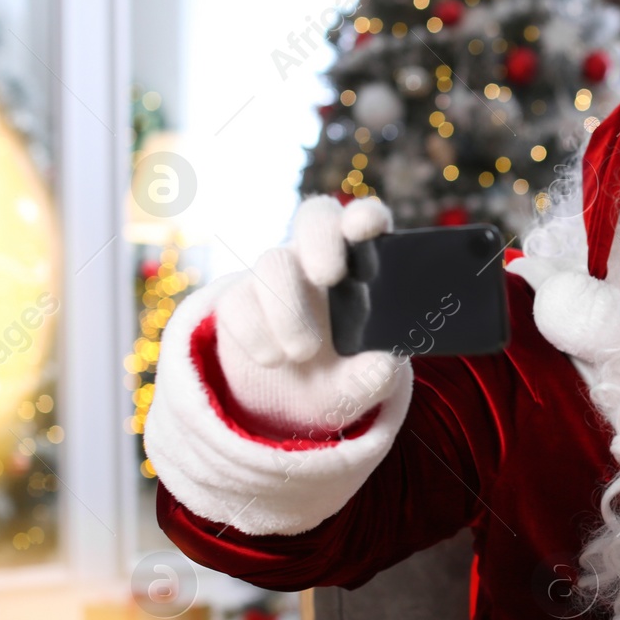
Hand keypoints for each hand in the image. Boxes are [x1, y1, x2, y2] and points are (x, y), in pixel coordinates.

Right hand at [216, 196, 406, 434]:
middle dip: (321, 239)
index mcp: (363, 269)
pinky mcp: (237, 300)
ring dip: (287, 309)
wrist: (289, 403)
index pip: (367, 222)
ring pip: (273, 262)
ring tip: (302, 352)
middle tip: (329, 275)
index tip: (367, 227)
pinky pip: (237, 301)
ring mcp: (276, 276)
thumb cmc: (340, 377)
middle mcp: (319, 260)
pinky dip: (255, 332)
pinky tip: (273, 358)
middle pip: (316, 218)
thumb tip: (382, 366)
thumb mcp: (362, 385)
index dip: (366, 216)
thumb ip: (375, 377)